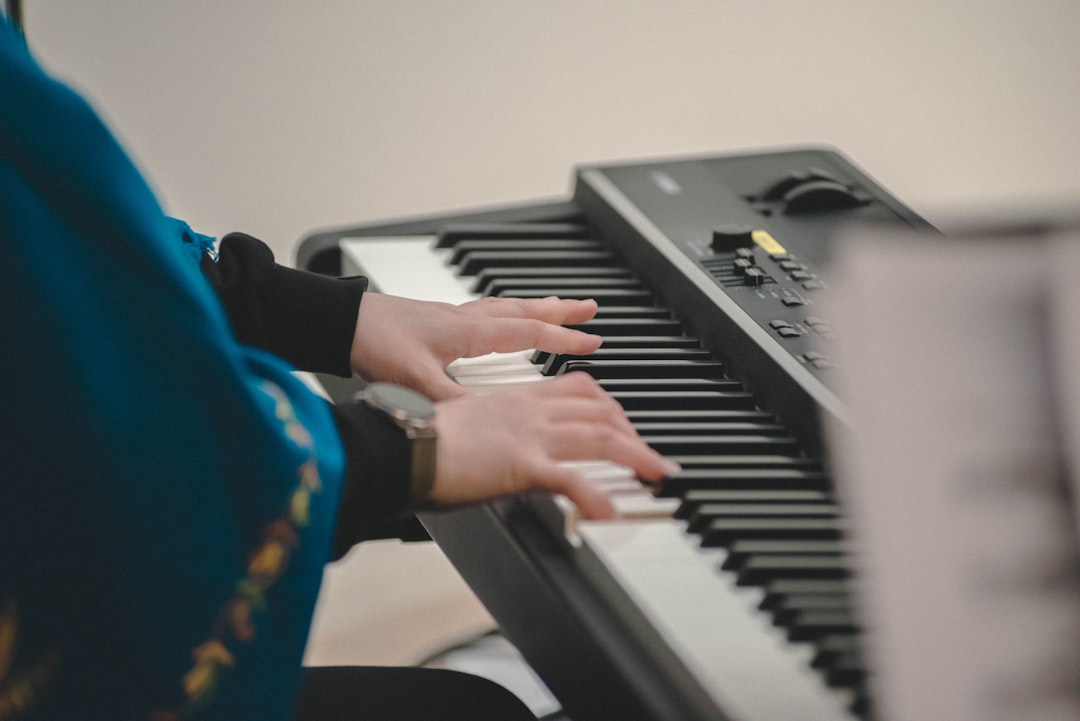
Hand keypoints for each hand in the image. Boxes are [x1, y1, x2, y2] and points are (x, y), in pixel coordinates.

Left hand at [350, 293, 602, 400]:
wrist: (341, 322)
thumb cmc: (374, 344)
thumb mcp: (415, 381)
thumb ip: (451, 403)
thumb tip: (483, 422)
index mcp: (467, 331)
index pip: (527, 332)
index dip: (563, 338)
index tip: (593, 341)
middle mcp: (465, 318)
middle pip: (524, 309)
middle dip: (561, 309)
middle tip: (591, 306)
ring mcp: (451, 315)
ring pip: (506, 306)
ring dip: (536, 306)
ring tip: (558, 306)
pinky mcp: (436, 318)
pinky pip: (485, 310)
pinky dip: (505, 312)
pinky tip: (500, 321)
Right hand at [429, 373, 680, 518]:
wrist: (400, 444)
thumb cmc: (420, 440)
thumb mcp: (466, 426)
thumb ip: (492, 434)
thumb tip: (500, 454)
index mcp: (516, 399)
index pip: (579, 390)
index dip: (610, 406)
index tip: (623, 424)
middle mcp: (529, 411)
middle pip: (600, 411)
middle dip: (634, 432)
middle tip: (652, 456)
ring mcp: (528, 435)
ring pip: (599, 437)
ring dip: (636, 455)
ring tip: (657, 474)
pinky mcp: (521, 464)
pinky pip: (570, 479)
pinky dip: (594, 496)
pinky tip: (609, 513)